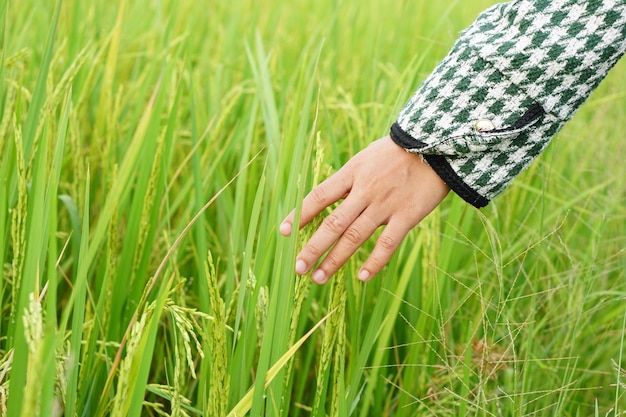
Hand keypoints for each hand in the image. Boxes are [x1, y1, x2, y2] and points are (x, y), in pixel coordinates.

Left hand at [279, 135, 449, 283]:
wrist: (437, 144)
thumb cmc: (398, 151)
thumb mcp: (366, 157)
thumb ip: (348, 179)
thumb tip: (327, 200)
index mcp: (352, 173)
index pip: (319, 196)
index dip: (300, 215)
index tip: (283, 233)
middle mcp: (365, 190)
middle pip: (333, 223)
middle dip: (312, 247)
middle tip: (297, 268)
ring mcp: (385, 204)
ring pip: (354, 236)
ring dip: (335, 259)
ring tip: (318, 278)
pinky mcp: (407, 215)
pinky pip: (388, 243)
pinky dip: (374, 262)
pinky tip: (361, 277)